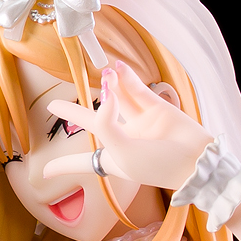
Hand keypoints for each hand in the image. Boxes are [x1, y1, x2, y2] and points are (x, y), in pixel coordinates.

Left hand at [42, 65, 212, 192]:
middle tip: (53, 105)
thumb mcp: (122, 152)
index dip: (64, 166)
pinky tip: (118, 67)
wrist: (197, 161)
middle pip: (93, 124)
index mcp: (113, 159)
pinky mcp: (157, 108)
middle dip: (75, 114)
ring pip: (118, 100)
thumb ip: (106, 124)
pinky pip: (137, 91)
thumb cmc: (157, 166)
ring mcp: (140, 123)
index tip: (43, 173)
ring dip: (110, 85)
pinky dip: (128, 79)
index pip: (83, 162)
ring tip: (105, 71)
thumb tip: (104, 96)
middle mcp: (124, 140)